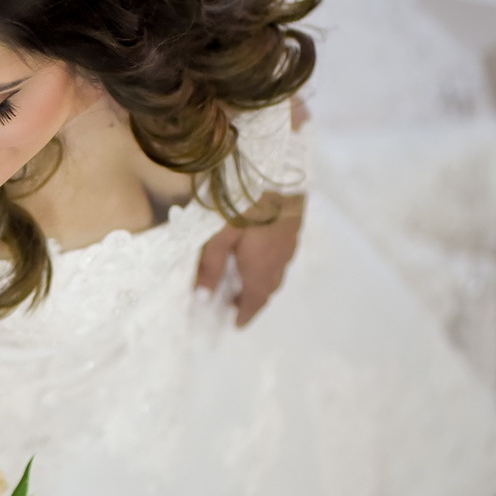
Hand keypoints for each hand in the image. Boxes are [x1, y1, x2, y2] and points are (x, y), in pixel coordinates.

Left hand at [195, 194, 304, 326]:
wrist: (279, 170)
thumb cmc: (243, 204)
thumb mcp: (218, 235)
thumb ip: (210, 266)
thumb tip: (203, 300)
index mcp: (261, 268)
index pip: (255, 300)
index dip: (246, 314)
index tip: (236, 325)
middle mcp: (280, 260)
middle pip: (267, 288)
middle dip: (252, 300)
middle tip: (233, 305)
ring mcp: (289, 242)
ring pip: (276, 272)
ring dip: (261, 282)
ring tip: (242, 281)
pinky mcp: (292, 225)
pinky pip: (281, 256)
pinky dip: (268, 265)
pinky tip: (257, 255)